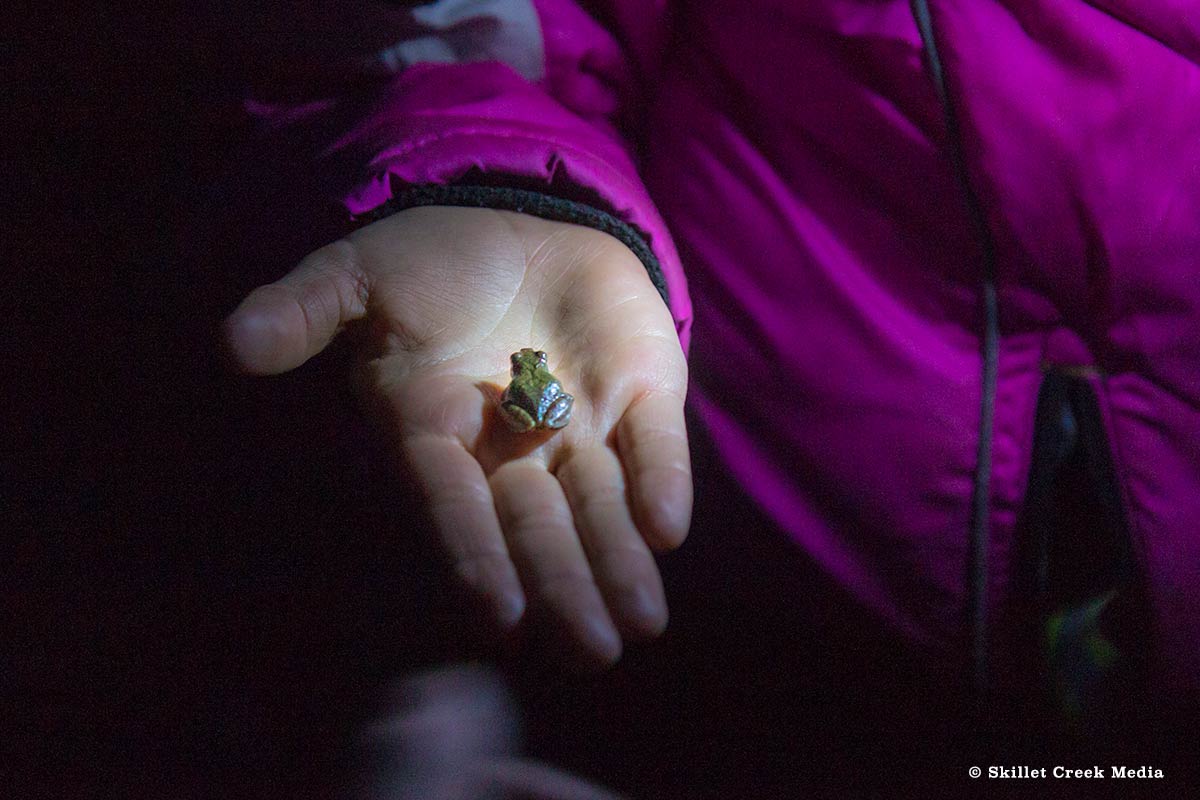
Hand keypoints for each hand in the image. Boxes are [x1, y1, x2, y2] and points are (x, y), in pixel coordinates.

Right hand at [223, 207, 690, 667]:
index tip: (502, 615)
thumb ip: (306, 310)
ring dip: (620, 562)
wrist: (512, 224)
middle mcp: (513, 448)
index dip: (476, 555)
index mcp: (439, 432)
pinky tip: (670, 531)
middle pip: (538, 528)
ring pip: (602, 507)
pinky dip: (661, 482)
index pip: (454, 505)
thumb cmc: (427, 266)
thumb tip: (233, 341)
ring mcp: (582, 424)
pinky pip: (654, 444)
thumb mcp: (357, 277)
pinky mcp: (640, 392)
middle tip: (593, 653)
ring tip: (640, 624)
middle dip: (565, 587)